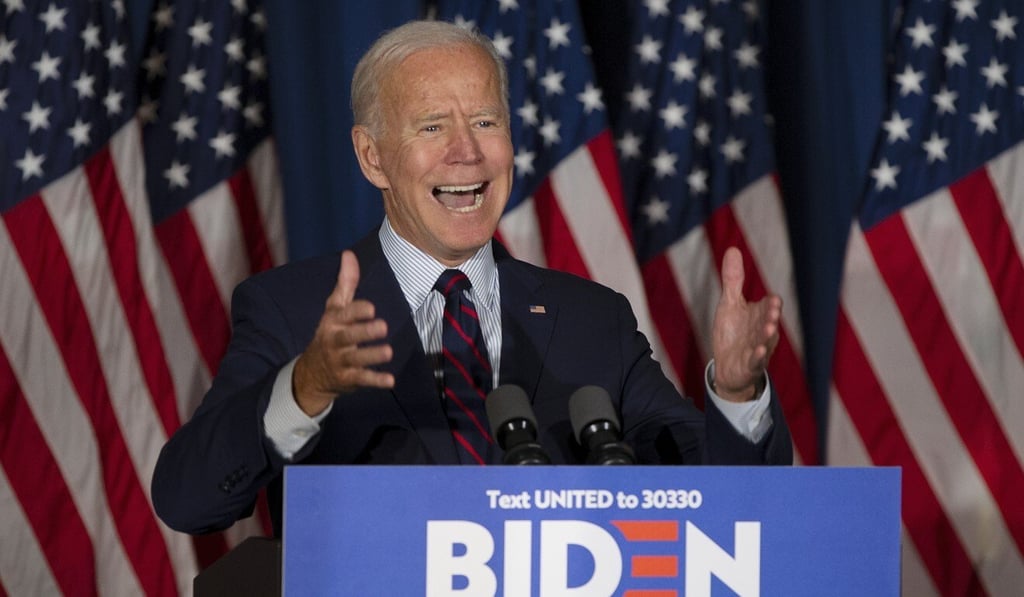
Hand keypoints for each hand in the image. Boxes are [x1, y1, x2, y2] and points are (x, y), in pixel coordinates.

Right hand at [292, 250, 393, 415]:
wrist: (312, 372)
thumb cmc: (331, 332)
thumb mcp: (334, 308)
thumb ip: (345, 283)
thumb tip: (349, 254)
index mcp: (333, 322)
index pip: (344, 314)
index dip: (356, 311)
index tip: (371, 308)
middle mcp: (335, 341)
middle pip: (348, 337)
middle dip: (364, 332)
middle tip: (382, 326)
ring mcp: (341, 361)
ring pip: (356, 359)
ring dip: (372, 356)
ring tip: (388, 352)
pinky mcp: (349, 379)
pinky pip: (362, 380)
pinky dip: (375, 381)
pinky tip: (390, 380)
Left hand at [710, 247, 780, 402]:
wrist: (728, 366)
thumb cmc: (733, 332)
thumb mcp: (729, 304)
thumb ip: (733, 280)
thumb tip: (733, 249)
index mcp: (760, 314)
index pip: (769, 305)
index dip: (771, 303)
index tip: (772, 299)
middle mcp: (763, 330)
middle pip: (770, 321)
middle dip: (772, 316)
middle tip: (773, 310)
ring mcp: (759, 348)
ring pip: (766, 340)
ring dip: (767, 335)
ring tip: (769, 328)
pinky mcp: (751, 364)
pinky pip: (756, 360)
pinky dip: (757, 355)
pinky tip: (757, 351)